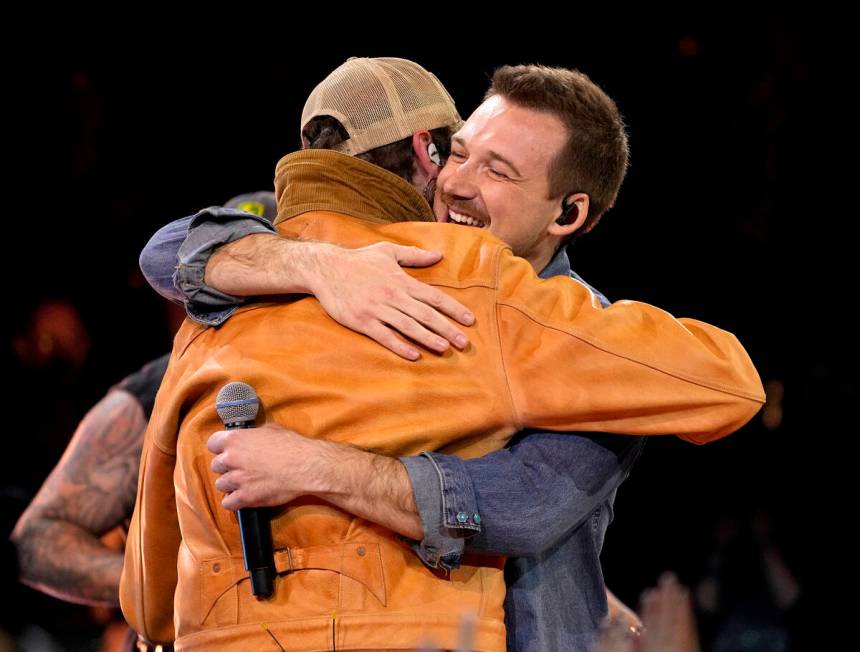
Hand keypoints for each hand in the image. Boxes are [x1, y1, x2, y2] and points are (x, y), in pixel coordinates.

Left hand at [207, 422, 334, 510]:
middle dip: (228, 467)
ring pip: (220, 485)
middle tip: (242, 468)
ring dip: (231, 484)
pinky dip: (235, 501)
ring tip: (245, 483)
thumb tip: (250, 436)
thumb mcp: (270, 429)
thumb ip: (253, 434)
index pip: (212, 443)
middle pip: (216, 466)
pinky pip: (228, 503)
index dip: (220, 448)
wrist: (306, 466)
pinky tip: (244, 496)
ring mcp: (236, 479)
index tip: (226, 451)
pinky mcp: (244, 497)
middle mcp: (230, 458)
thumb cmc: (292, 446)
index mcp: (235, 439)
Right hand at [310, 242, 474, 359]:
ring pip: (408, 326)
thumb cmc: (358, 259)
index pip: (434, 296)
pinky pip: (385, 336)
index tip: (469, 320)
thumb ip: (414, 255)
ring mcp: (377, 309)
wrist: (326, 268)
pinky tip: (414, 355)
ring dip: (428, 338)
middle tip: (464, 342)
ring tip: (445, 348)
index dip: (453, 309)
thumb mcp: (387, 251)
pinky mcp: (362, 321)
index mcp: (401, 280)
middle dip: (447, 328)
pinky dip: (400, 346)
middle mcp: (393, 295)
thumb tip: (439, 255)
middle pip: (425, 314)